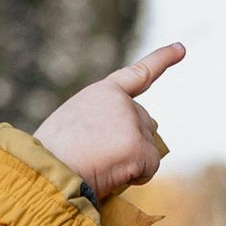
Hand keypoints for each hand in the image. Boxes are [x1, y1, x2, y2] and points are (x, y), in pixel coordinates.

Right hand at [35, 43, 182, 203]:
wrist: (45, 170)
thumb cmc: (50, 155)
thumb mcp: (71, 125)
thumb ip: (99, 123)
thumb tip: (118, 147)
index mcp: (101, 93)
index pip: (138, 74)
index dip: (162, 60)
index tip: (181, 48)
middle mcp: (121, 102)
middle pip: (144, 126)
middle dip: (130, 145)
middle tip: (97, 157)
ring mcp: (131, 122)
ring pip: (147, 148)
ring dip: (130, 161)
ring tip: (98, 165)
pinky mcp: (138, 146)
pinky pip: (149, 167)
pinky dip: (135, 177)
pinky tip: (111, 175)